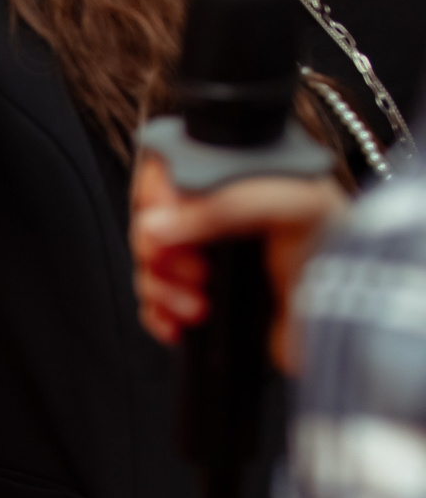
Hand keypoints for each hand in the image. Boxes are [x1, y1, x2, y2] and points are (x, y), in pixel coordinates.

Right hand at [131, 149, 345, 373]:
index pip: (169, 172)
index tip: (171, 225)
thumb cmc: (339, 257)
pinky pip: (153, 303)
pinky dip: (158, 314)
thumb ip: (226, 204)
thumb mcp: (296, 209)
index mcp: (240, 179)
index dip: (157, 200)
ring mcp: (210, 260)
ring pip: (148, 265)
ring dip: (161, 289)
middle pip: (151, 223)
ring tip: (198, 305)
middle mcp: (220, 216)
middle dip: (162, 254)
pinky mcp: (203, 298)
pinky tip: (183, 322)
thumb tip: (156, 225)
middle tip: (196, 271)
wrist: (349, 325)